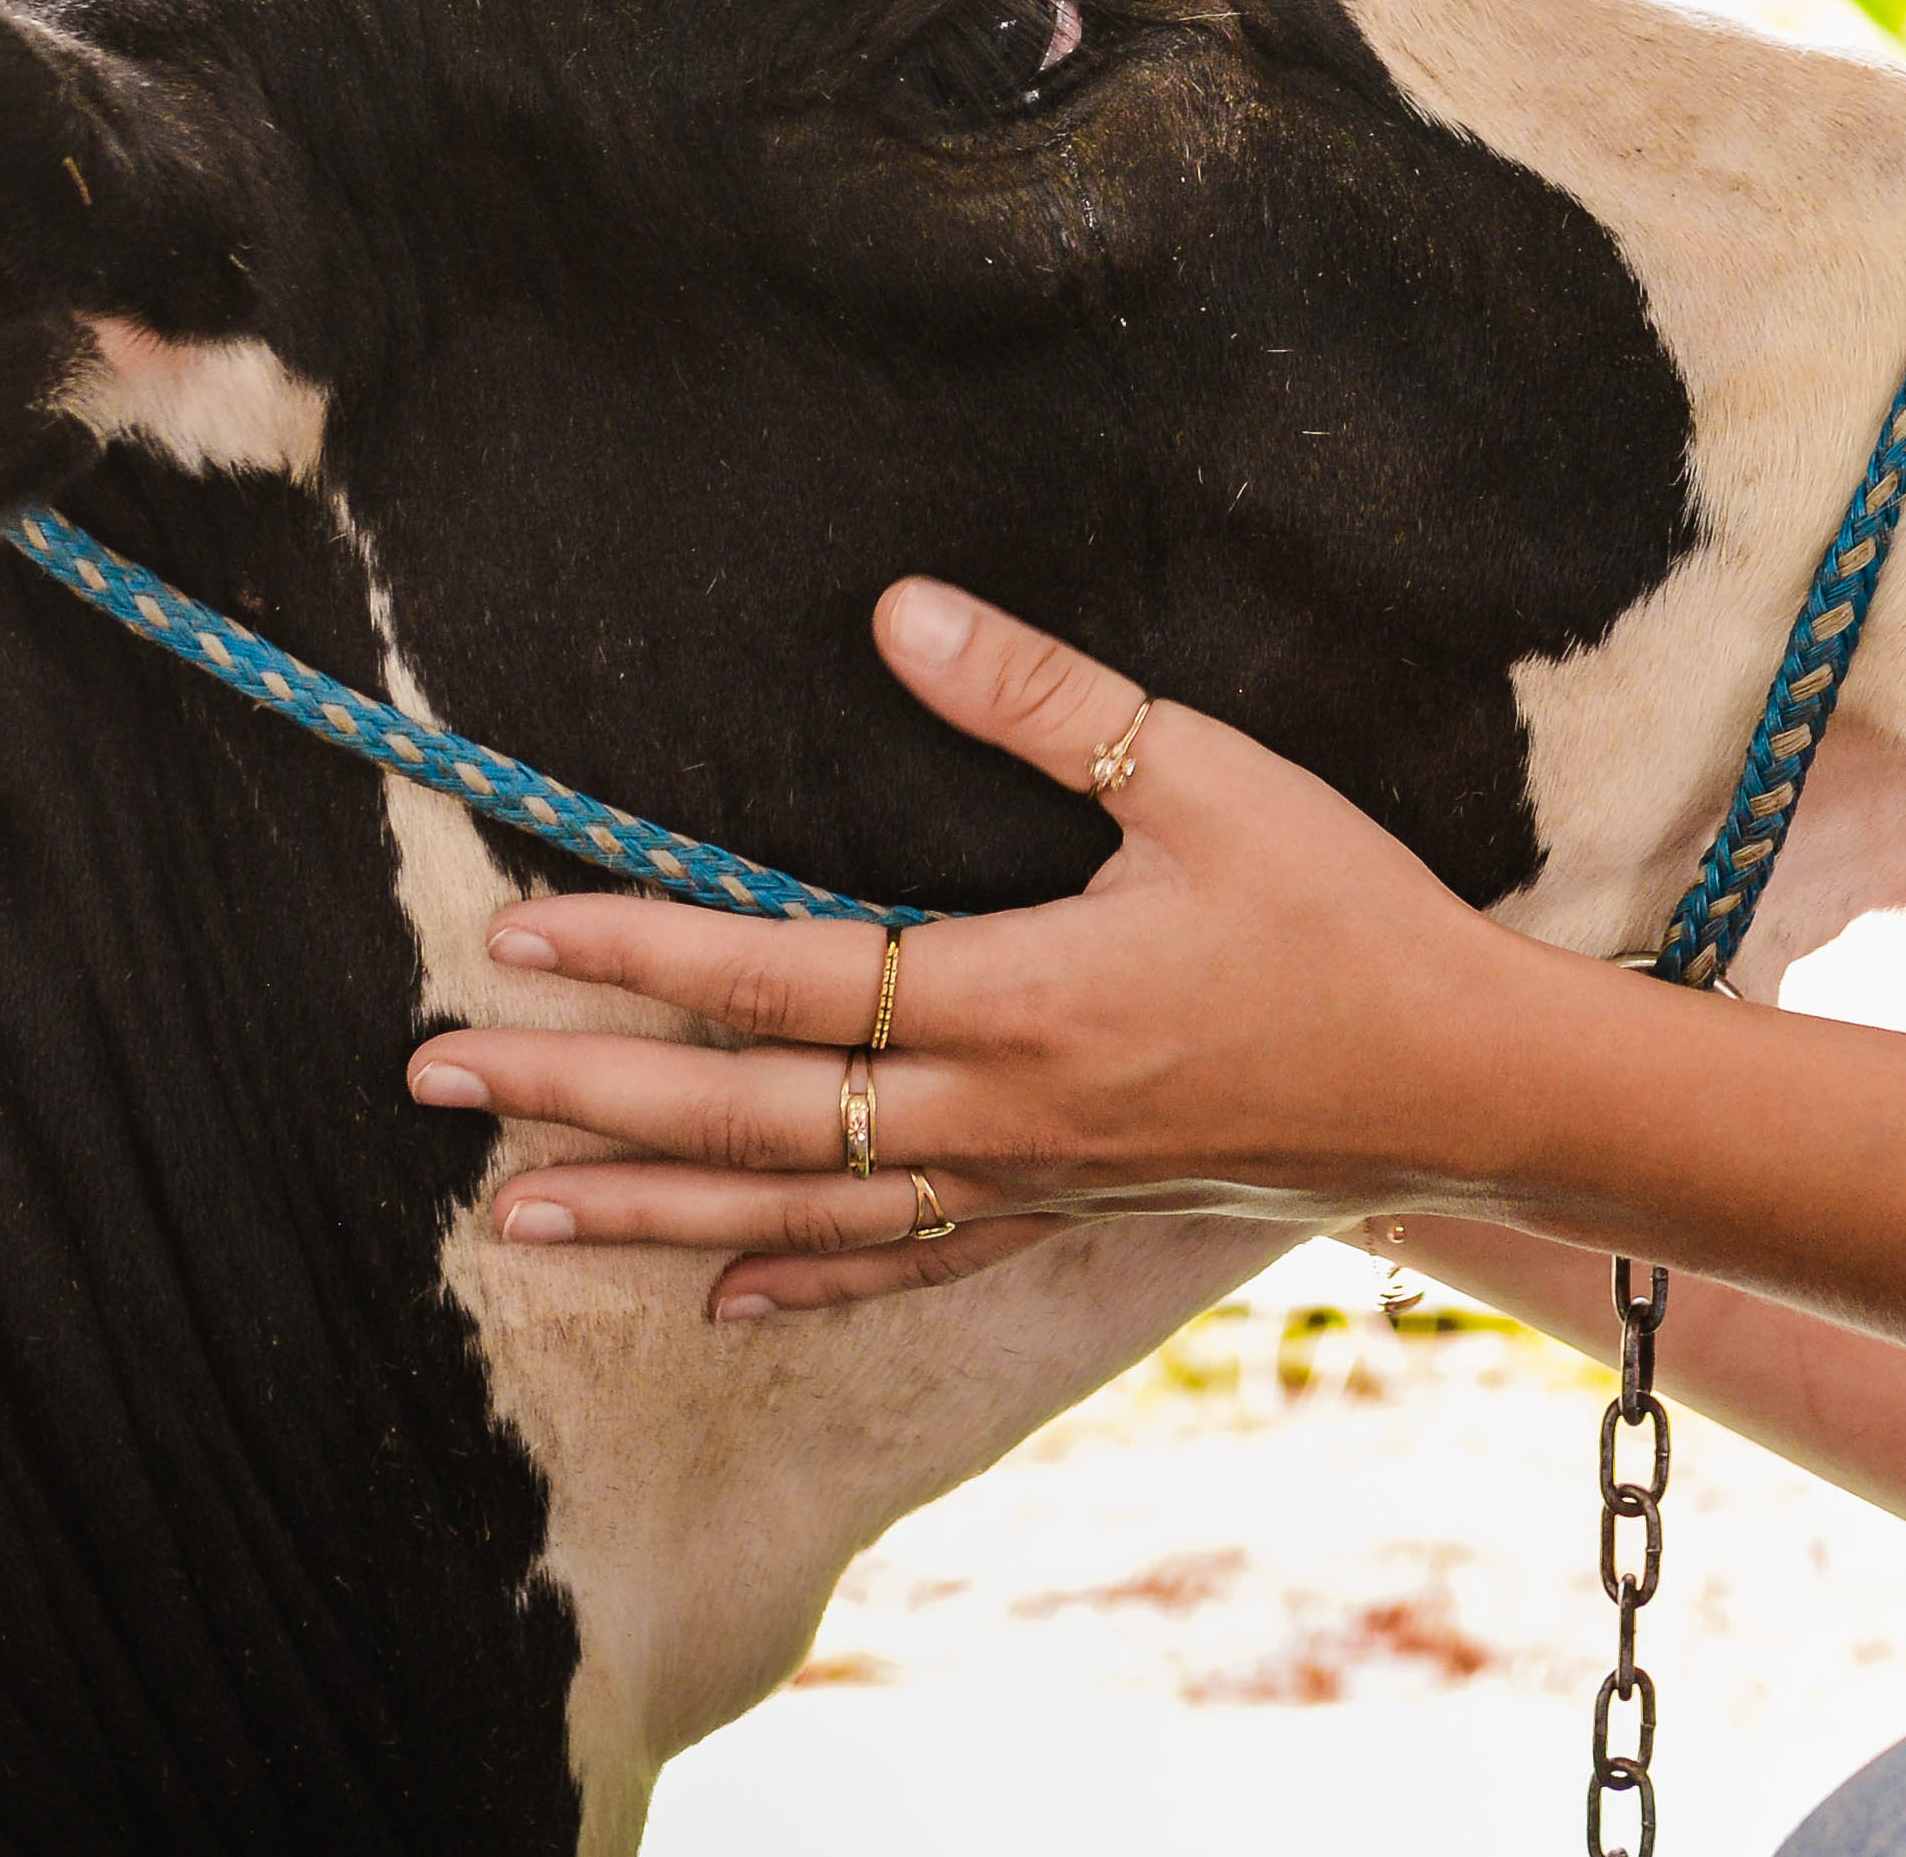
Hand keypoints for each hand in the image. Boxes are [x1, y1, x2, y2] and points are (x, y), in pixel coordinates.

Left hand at [403, 575, 1571, 1317]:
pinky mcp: (1062, 1216)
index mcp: (1020, 998)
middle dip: (581, 1102)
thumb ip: (1044, 698)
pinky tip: (720, 1295)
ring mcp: (1023, 1183)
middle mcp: (996, 1114)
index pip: (782, 978)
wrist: (1469, 1086)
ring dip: (647, 1214)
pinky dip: (801, 1281)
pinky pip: (903, 1262)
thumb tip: (899, 611)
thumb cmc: (1345, 915)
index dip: (640, 953)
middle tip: (437, 1084)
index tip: (518, 932)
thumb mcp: (1206, 775)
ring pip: (796, 1212)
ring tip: (512, 1214)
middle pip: (745, 1120)